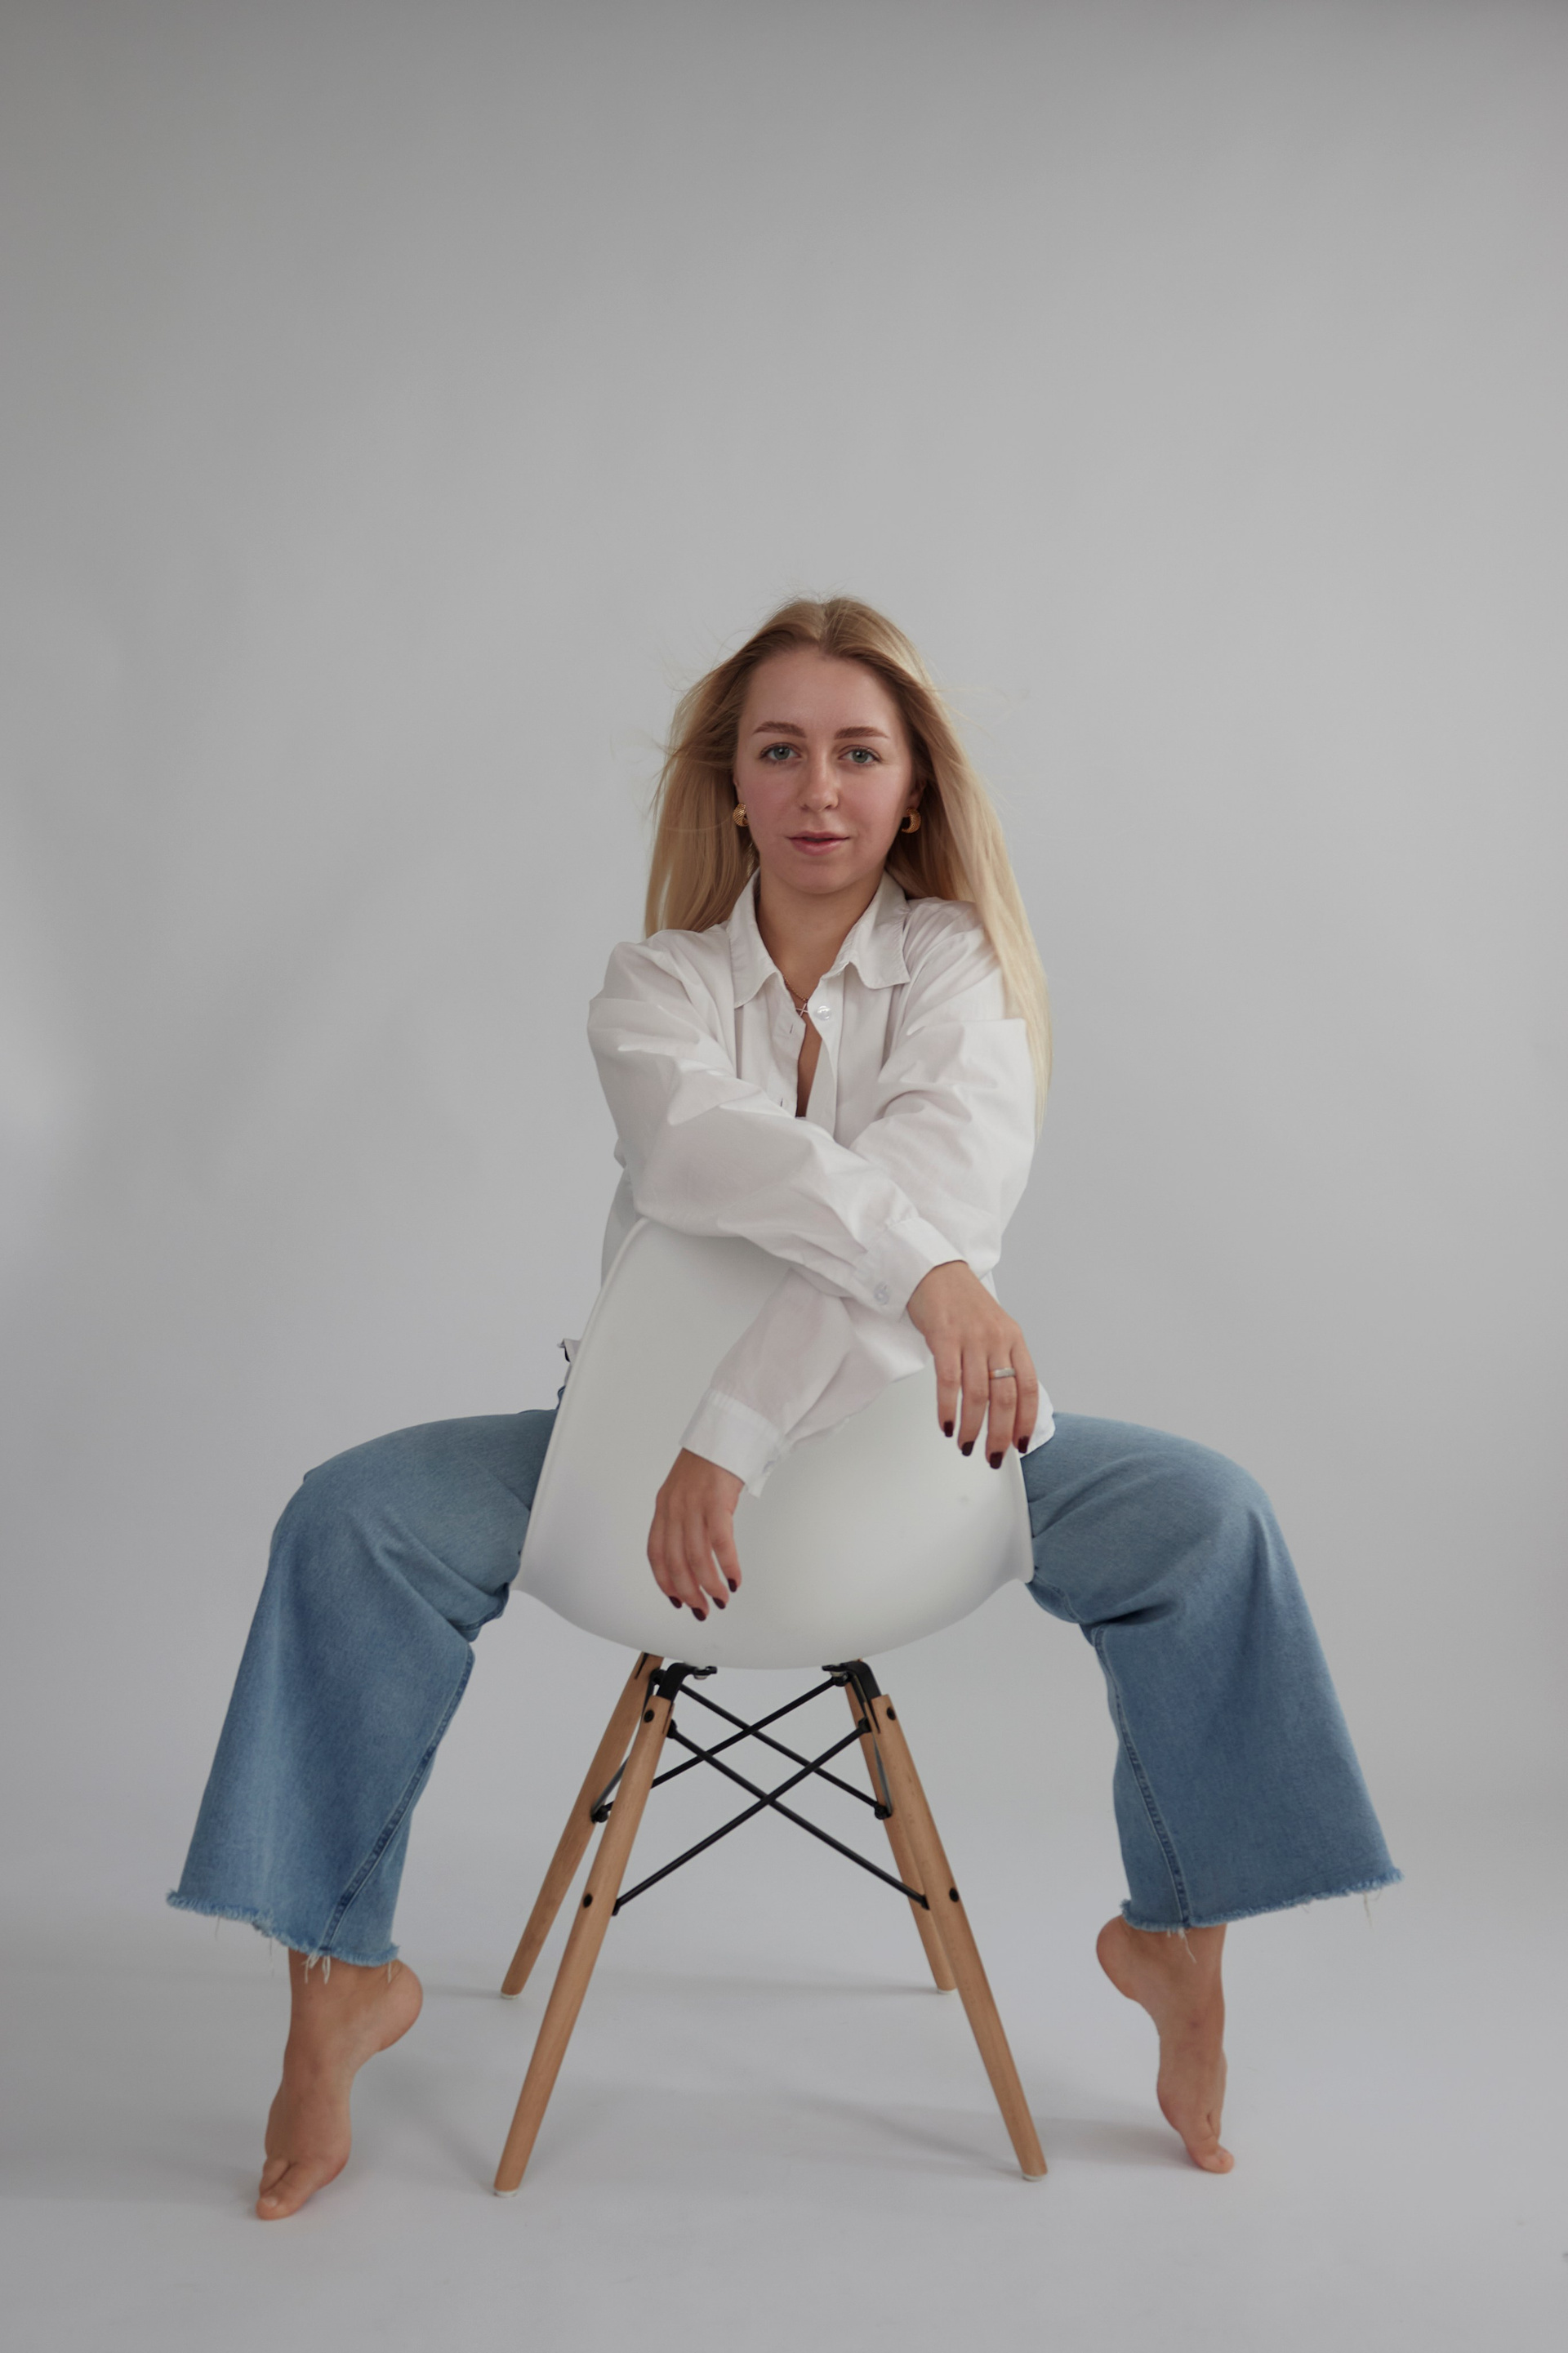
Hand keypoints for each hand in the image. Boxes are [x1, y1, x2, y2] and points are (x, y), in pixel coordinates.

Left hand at [647, 1448, 744, 1619]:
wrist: (724, 1432)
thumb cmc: (709, 1462)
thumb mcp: (685, 1490)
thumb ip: (683, 1517)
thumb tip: (692, 1550)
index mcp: (664, 1507)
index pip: (656, 1554)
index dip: (665, 1581)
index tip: (676, 1600)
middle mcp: (674, 1508)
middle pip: (675, 1562)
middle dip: (688, 1592)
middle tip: (702, 1609)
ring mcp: (693, 1505)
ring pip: (695, 1557)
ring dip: (708, 1585)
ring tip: (721, 1599)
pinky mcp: (716, 1501)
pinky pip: (719, 1543)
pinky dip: (728, 1566)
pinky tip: (735, 1579)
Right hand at [906, 1260, 1039, 1464]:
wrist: (933, 1270)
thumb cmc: (961, 1302)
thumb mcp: (992, 1328)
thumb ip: (1002, 1360)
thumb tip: (1006, 1405)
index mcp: (1013, 1339)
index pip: (1028, 1387)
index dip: (1027, 1420)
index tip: (1021, 1444)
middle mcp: (996, 1339)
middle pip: (1005, 1397)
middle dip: (1000, 1434)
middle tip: (993, 1455)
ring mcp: (971, 1337)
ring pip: (978, 1394)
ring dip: (973, 1427)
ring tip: (967, 1444)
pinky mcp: (944, 1336)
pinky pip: (949, 1381)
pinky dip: (948, 1408)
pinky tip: (947, 1424)